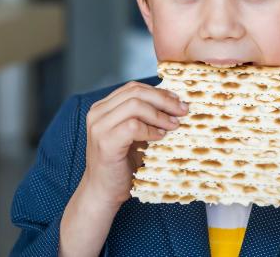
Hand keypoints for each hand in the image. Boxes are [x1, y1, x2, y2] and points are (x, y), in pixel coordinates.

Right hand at [83, 81, 187, 206]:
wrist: (102, 192)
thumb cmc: (120, 164)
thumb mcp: (132, 135)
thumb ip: (143, 117)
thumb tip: (173, 104)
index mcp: (103, 108)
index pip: (133, 88)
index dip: (158, 91)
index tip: (177, 100)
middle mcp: (97, 113)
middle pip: (135, 92)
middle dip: (163, 99)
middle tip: (182, 110)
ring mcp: (99, 127)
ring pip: (135, 105)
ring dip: (159, 114)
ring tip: (174, 125)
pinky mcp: (106, 142)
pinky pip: (133, 126)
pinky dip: (151, 130)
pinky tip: (160, 137)